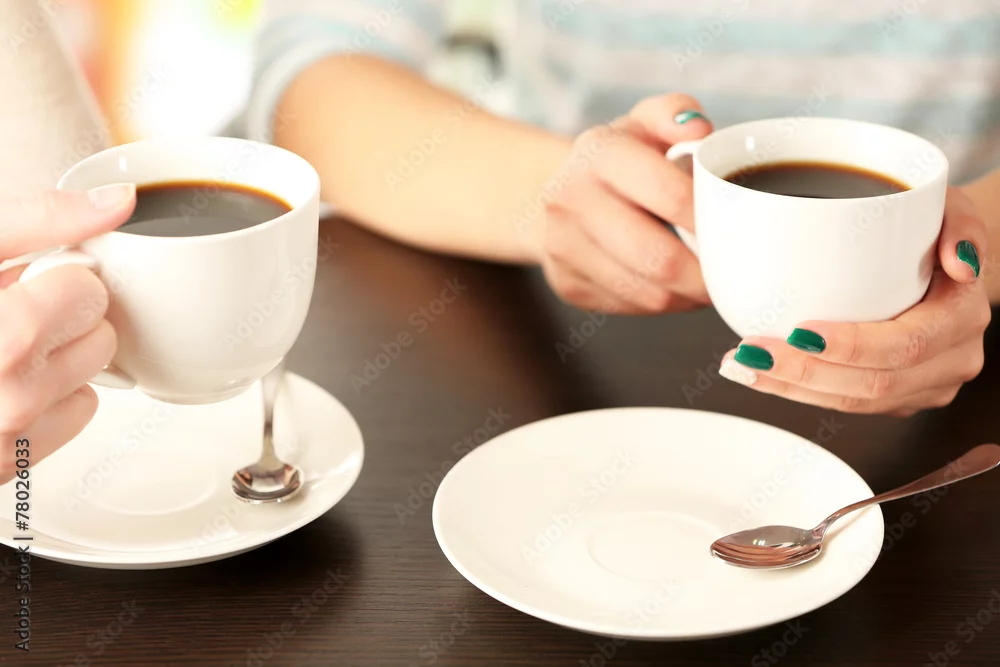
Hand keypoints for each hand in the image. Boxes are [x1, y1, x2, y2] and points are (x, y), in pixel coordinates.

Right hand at [0, 184, 134, 483]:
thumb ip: (35, 218)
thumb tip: (115, 200)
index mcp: (4, 338)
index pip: (88, 290)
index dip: (57, 272)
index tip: (28, 273)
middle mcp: (9, 399)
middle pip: (98, 333)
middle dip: (61, 312)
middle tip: (5, 306)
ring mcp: (7, 442)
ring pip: (93, 375)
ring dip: (57, 353)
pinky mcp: (7, 467)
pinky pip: (75, 414)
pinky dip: (49, 394)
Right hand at [537, 95, 712, 313]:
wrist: (557, 194)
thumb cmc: (620, 159)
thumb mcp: (646, 122)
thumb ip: (676, 114)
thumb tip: (700, 131)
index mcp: (598, 152)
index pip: (671, 196)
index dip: (715, 220)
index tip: (740, 230)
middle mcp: (570, 198)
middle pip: (658, 258)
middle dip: (705, 274)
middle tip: (732, 272)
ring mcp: (562, 246)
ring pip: (647, 293)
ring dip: (688, 295)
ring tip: (709, 282)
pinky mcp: (566, 284)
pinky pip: (631, 307)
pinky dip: (664, 303)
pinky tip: (675, 287)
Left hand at [718, 187, 989, 415]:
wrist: (942, 260)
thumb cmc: (933, 226)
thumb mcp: (947, 204)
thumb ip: (959, 222)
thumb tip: (960, 261)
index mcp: (961, 315)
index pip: (905, 345)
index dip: (852, 346)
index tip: (799, 331)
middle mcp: (951, 360)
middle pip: (873, 384)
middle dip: (804, 372)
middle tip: (751, 351)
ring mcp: (925, 385)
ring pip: (853, 402)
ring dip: (791, 386)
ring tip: (742, 364)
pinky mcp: (898, 397)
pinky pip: (845, 403)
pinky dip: (798, 390)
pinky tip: (759, 373)